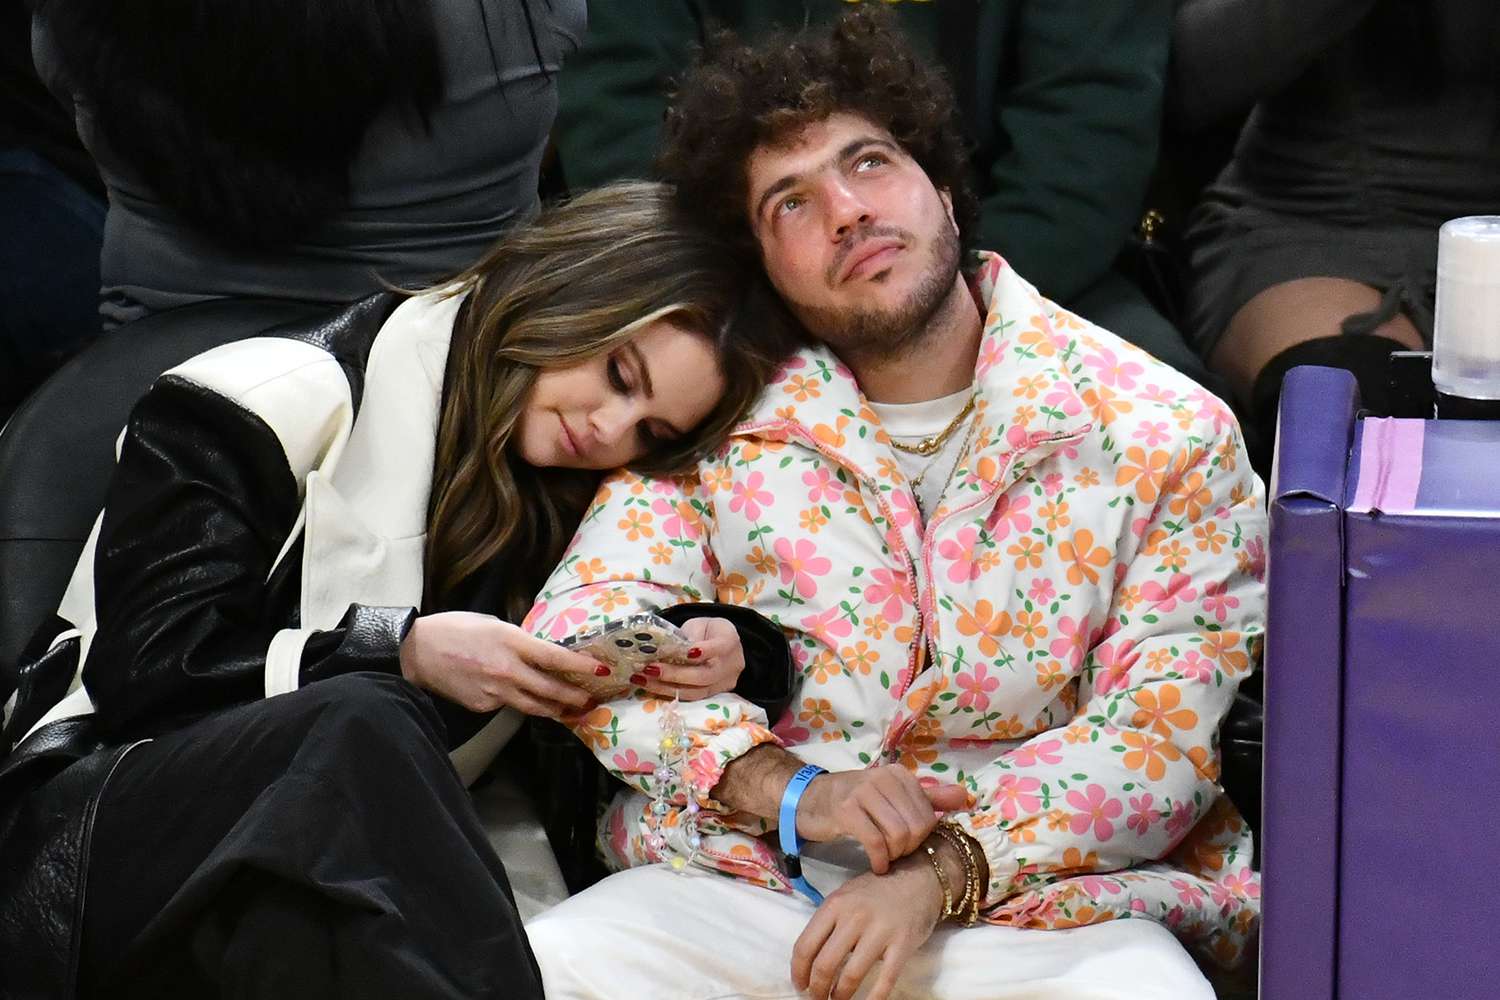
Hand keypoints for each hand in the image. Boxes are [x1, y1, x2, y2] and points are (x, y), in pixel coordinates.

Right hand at [399, 611, 600, 716]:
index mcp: (512, 642)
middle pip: (551, 690)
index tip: (602, 670)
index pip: (556, 658)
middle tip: (590, 699)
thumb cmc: (454, 629)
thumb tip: (540, 653)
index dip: (581, 667)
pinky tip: (519, 697)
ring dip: (555, 708)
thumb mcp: (493, 624)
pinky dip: (518, 702)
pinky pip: (508, 706)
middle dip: (575, 697)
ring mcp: (496, 692)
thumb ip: (519, 641)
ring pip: (534, 706)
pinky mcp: (483, 706)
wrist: (416, 651)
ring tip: (568, 708)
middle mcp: (508, 670)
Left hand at [630, 616, 744, 701]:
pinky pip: (690, 697)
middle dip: (674, 674)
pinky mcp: (712, 695)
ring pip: (695, 691)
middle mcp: (731, 666)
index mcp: (730, 642)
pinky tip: (650, 686)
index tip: (683, 652)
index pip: (718, 648)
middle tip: (649, 669)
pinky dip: (668, 692)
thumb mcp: (700, 624)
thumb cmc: (708, 631)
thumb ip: (688, 635)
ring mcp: (723, 684)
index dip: (702, 651)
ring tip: (642, 680)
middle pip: (703, 676)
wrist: (724, 645)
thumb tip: (668, 650)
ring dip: (665, 687)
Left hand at [792, 858, 943, 999]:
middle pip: (825, 965)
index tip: (800, 985)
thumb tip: (811, 958)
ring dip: (841, 996)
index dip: (798, 972)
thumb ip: (829, 922)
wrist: (919, 879)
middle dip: (818, 990)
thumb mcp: (846, 896)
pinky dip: (873, 998)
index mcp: (834, 905)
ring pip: (851, 976)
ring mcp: (879, 931)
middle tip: (818, 999)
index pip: (805, 946)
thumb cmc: (878, 891)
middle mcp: (854, 918)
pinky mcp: (902, 944)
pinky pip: (885, 980)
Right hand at [796, 766, 970, 873]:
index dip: (921, 837)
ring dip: (894, 855)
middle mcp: (883, 778)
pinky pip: (875, 842)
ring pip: (898, 835)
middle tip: (895, 854)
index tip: (906, 843)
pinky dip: (879, 859)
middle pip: (915, 827)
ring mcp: (863, 792)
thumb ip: (930, 797)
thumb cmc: (854, 801)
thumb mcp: (893, 796)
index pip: (928, 815)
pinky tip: (876, 865)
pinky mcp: (845, 810)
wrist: (810, 799)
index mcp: (899, 775)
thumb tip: (966, 797)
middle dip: (908, 848)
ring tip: (886, 857)